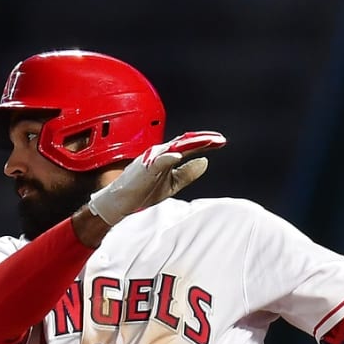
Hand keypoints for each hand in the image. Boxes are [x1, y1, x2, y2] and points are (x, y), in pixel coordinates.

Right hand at [87, 130, 226, 226]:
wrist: (123, 203)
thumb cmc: (145, 191)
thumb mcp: (173, 183)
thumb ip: (187, 172)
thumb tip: (205, 161)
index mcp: (167, 157)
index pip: (188, 146)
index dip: (204, 143)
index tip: (221, 142)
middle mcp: (160, 154)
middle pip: (184, 143)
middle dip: (202, 140)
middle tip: (219, 139)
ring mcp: (152, 160)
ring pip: (173, 147)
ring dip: (190, 144)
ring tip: (206, 142)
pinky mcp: (144, 169)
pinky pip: (157, 161)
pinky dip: (167, 158)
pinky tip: (178, 156)